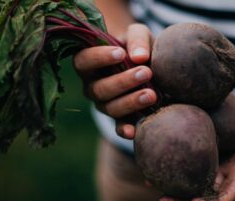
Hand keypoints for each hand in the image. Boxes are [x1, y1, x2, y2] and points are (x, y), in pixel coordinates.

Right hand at [73, 24, 155, 138]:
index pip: (83, 61)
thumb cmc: (137, 45)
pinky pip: (118, 126)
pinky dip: (125, 130)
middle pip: (99, 88)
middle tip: (146, 72)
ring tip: (152, 94)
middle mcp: (92, 86)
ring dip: (131, 102)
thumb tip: (139, 57)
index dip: (98, 58)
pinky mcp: (120, 117)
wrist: (150, 62)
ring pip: (110, 107)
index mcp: (89, 63)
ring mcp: (105, 104)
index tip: (120, 53)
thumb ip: (137, 39)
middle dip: (123, 81)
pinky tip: (133, 132)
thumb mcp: (138, 34)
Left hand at [160, 106, 234, 200]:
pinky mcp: (212, 147)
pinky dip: (177, 159)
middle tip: (163, 197)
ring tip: (150, 178)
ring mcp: (220, 160)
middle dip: (185, 197)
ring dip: (174, 181)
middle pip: (205, 190)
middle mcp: (231, 170)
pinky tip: (158, 152)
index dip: (215, 200)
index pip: (231, 192)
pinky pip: (193, 156)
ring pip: (194, 175)